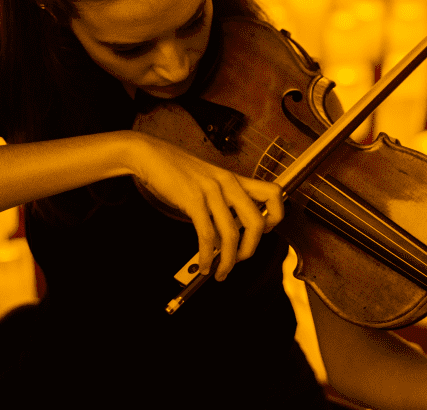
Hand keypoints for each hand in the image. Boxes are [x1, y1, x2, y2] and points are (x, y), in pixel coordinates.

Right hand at [131, 133, 284, 279]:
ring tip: (220, 272)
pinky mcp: (193, 200)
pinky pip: (207, 235)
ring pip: (231, 234)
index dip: (275, 217)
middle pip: (257, 222)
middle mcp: (228, 183)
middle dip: (250, 249)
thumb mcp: (209, 180)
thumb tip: (228, 232)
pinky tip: (204, 264)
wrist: (151, 155)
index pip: (274, 193)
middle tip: (240, 260)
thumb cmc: (178, 170)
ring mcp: (211, 191)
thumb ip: (223, 200)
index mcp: (235, 179)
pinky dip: (207, 256)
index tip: (262, 232)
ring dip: (228, 261)